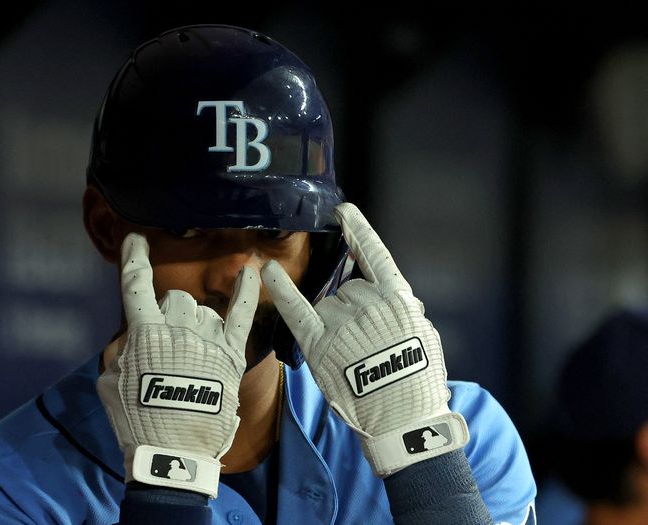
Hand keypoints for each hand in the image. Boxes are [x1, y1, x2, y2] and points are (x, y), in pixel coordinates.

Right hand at [97, 233, 259, 497]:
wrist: (173, 454)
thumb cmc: (136, 422)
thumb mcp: (110, 383)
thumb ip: (120, 352)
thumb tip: (132, 339)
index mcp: (143, 332)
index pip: (135, 285)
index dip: (134, 258)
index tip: (135, 238)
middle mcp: (177, 327)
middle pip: (175, 298)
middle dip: (169, 314)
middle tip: (168, 346)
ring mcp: (207, 338)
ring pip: (202, 309)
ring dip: (196, 323)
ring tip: (193, 354)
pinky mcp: (231, 354)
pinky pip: (241, 313)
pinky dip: (246, 291)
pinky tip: (252, 272)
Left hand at [262, 203, 467, 476]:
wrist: (402, 418)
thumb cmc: (418, 382)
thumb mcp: (423, 334)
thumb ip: (401, 309)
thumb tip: (387, 295)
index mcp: (397, 298)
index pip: (374, 254)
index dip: (358, 230)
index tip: (343, 211)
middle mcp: (366, 302)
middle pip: (348, 290)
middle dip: (354, 311)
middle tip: (368, 346)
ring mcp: (342, 321)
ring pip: (328, 305)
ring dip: (335, 324)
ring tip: (352, 358)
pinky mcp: (320, 344)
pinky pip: (296, 309)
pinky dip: (281, 289)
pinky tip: (268, 271)